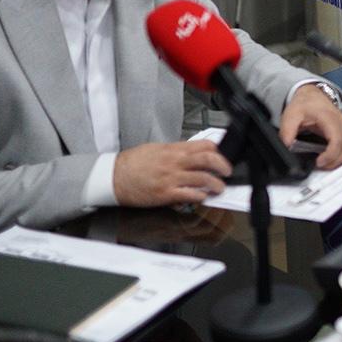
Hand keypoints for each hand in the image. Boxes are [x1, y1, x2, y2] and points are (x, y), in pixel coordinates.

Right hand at [113, 140, 231, 207]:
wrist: (112, 176)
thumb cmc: (131, 163)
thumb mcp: (156, 149)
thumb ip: (175, 150)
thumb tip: (191, 152)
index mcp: (173, 149)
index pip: (204, 144)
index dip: (218, 150)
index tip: (223, 155)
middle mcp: (175, 162)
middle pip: (208, 159)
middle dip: (223, 165)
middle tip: (228, 171)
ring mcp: (171, 178)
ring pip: (203, 178)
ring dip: (216, 184)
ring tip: (220, 187)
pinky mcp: (166, 193)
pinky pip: (190, 194)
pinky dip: (200, 196)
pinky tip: (203, 197)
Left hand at [280, 85, 341, 169]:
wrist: (312, 96)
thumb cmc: (304, 104)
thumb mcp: (291, 115)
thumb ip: (287, 131)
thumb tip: (286, 146)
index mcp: (329, 118)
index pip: (337, 141)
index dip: (330, 156)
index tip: (319, 163)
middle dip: (335, 162)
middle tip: (321, 165)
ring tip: (328, 163)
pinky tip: (338, 159)